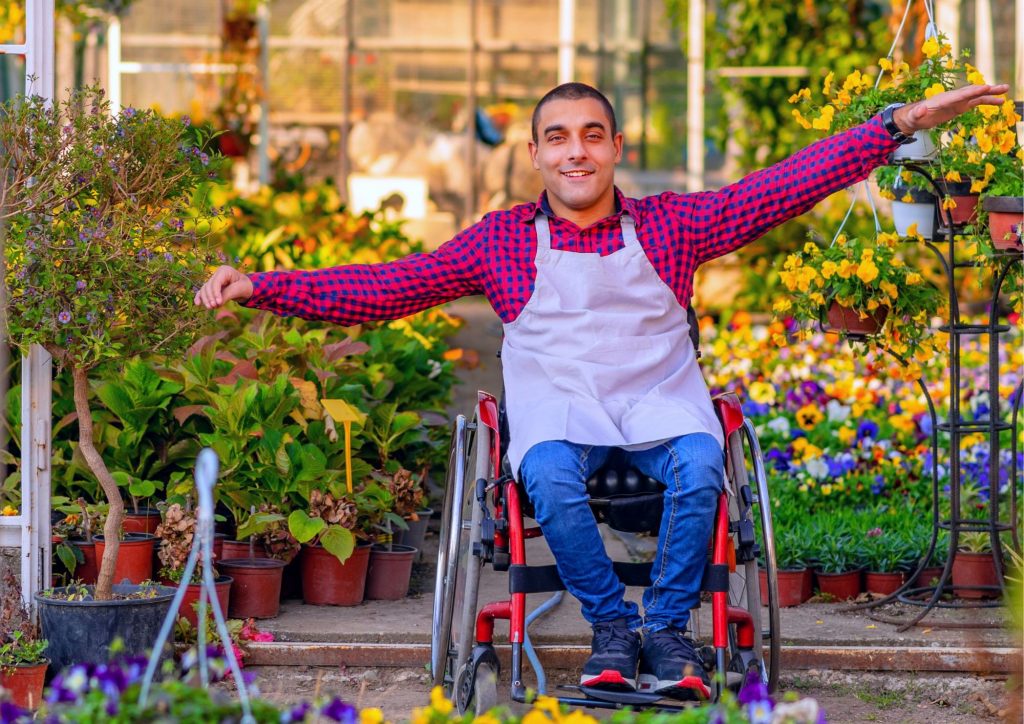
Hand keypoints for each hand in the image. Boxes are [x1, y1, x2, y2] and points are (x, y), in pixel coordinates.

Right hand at [194, 265, 253, 308]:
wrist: (247, 288)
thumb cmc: (246, 287)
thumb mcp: (240, 289)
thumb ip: (228, 294)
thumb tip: (217, 303)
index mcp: (224, 270)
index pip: (216, 282)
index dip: (215, 293)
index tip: (218, 303)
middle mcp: (217, 274)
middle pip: (208, 286)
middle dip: (210, 297)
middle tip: (214, 307)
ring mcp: (213, 280)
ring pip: (204, 289)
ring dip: (205, 299)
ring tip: (210, 308)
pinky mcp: (212, 287)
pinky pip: (203, 292)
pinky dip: (200, 297)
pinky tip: (197, 304)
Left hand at [893, 83, 1010, 133]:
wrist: (916, 117)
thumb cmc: (915, 116)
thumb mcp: (915, 116)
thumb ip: (918, 112)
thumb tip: (920, 109)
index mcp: (943, 99)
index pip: (959, 94)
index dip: (972, 92)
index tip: (985, 88)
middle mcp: (953, 97)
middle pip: (972, 92)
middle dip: (986, 89)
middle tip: (1001, 87)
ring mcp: (958, 101)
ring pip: (977, 95)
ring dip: (991, 93)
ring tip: (1005, 91)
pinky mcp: (961, 106)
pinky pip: (976, 102)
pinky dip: (987, 101)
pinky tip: (999, 101)